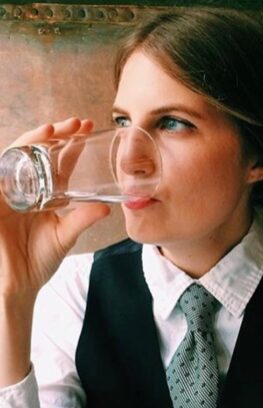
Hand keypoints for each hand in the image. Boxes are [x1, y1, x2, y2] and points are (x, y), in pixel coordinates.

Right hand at [0, 117, 109, 296]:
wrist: (18, 284)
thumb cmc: (39, 260)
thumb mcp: (65, 236)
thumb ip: (82, 219)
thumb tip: (106, 208)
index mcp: (44, 193)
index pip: (57, 161)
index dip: (71, 143)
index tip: (88, 129)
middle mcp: (25, 187)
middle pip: (37, 151)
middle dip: (56, 134)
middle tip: (77, 123)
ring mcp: (6, 191)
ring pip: (16, 156)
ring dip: (33, 140)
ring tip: (52, 129)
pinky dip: (10, 161)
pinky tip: (24, 150)